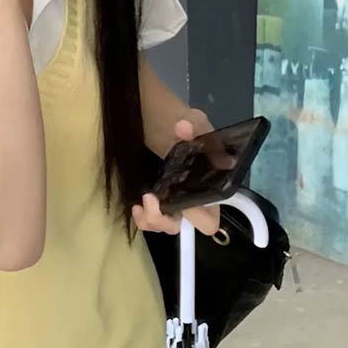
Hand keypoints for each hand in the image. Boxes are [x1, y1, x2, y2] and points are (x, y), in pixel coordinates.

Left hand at [132, 110, 221, 235]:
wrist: (159, 120)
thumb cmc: (183, 122)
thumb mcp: (193, 120)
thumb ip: (192, 126)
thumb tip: (184, 127)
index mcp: (210, 185)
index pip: (212, 216)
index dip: (200, 217)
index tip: (184, 204)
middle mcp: (194, 198)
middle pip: (186, 227)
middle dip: (166, 220)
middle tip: (151, 199)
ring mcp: (174, 200)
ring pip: (167, 226)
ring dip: (153, 221)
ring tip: (140, 205)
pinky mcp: (157, 198)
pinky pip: (152, 219)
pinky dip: (144, 218)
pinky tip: (135, 206)